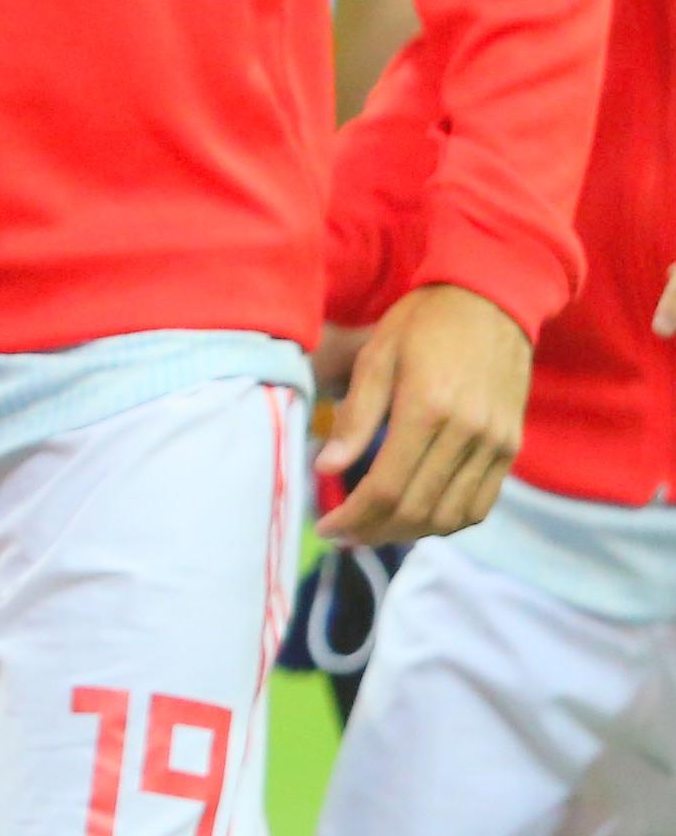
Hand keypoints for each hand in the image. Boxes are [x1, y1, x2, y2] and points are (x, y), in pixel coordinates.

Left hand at [318, 280, 528, 541]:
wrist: (491, 300)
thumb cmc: (422, 323)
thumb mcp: (375, 357)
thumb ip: (355, 417)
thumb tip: (327, 469)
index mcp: (427, 409)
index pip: (387, 488)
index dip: (353, 517)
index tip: (325, 528)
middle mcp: (468, 433)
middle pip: (418, 509)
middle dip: (374, 531)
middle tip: (343, 535)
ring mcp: (496, 443)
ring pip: (452, 516)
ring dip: (409, 533)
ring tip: (373, 529)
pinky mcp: (510, 446)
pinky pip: (481, 504)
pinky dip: (447, 521)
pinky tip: (416, 515)